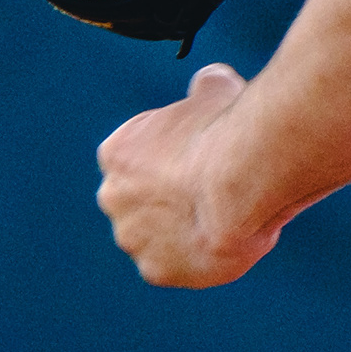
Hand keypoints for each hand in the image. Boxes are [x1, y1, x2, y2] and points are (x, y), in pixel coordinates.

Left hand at [96, 62, 279, 286]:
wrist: (238, 182)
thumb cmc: (226, 131)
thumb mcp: (216, 89)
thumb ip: (204, 86)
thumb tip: (208, 81)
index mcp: (116, 153)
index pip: (134, 160)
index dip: (168, 161)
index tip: (195, 161)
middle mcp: (112, 196)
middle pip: (137, 202)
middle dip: (165, 200)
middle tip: (206, 195)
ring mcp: (131, 237)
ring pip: (153, 238)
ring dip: (178, 233)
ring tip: (217, 221)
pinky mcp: (155, 270)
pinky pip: (173, 266)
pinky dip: (194, 259)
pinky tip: (219, 243)